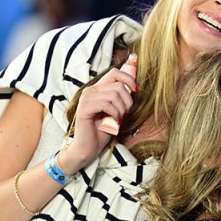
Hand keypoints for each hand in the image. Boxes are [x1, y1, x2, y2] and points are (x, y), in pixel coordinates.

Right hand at [62, 54, 137, 171]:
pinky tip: (112, 123)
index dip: (129, 79)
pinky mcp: (84, 108)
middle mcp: (90, 90)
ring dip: (121, 110)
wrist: (89, 148)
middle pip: (118, 85)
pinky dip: (114, 115)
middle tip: (124, 115)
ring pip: (114, 95)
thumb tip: (134, 82)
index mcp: (98, 89)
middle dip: (127, 102)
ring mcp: (86, 98)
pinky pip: (106, 104)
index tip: (136, 91)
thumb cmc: (103, 130)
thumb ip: (122, 97)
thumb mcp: (117, 111)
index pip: (115, 72)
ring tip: (117, 120)